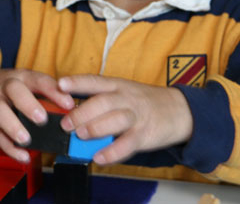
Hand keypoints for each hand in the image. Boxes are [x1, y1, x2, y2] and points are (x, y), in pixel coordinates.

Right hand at [0, 66, 74, 162]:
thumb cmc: (8, 87)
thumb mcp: (25, 82)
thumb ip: (46, 94)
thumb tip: (74, 111)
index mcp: (22, 77)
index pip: (39, 80)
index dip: (53, 91)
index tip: (68, 104)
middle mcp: (6, 87)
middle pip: (14, 91)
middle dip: (28, 104)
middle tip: (42, 119)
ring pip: (0, 112)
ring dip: (13, 126)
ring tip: (27, 140)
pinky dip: (9, 147)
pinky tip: (22, 156)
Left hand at [58, 74, 192, 164]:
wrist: (179, 110)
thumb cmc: (142, 101)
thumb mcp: (122, 91)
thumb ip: (98, 99)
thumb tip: (69, 111)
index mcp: (117, 85)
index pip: (94, 81)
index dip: (77, 82)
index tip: (60, 84)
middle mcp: (126, 98)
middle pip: (102, 102)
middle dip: (81, 113)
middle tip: (66, 124)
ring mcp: (136, 116)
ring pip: (115, 120)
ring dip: (95, 129)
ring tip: (81, 136)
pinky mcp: (145, 135)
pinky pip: (127, 144)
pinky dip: (112, 152)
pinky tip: (99, 157)